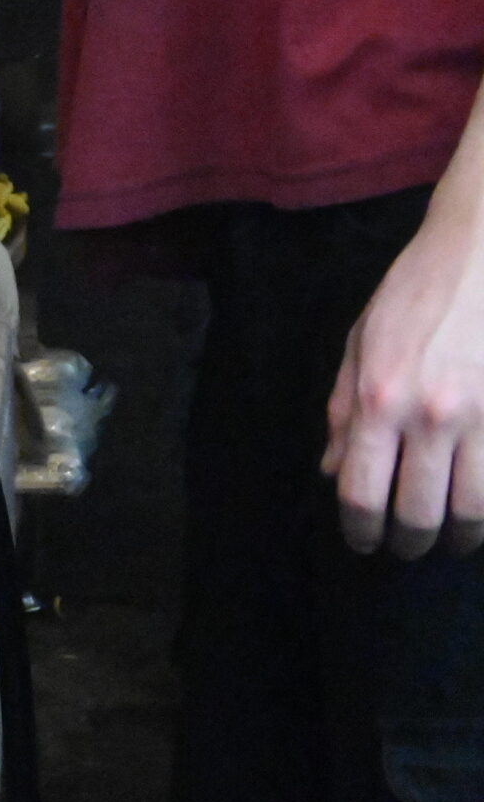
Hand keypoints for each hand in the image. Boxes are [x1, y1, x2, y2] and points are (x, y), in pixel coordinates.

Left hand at [322, 195, 483, 557]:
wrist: (482, 254)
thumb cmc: (415, 294)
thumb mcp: (360, 344)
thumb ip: (344, 411)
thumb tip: (333, 470)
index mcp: (380, 399)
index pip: (363, 492)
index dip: (360, 530)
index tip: (362, 543)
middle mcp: (431, 417)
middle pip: (421, 513)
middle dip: (409, 541)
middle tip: (405, 547)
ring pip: (474, 510)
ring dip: (458, 536)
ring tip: (449, 539)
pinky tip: (479, 509)